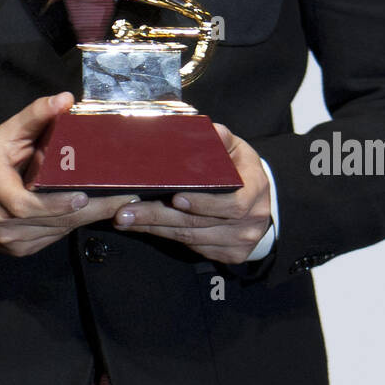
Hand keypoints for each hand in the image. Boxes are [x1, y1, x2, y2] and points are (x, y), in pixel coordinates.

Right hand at [0, 92, 139, 256]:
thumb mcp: (5, 134)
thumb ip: (34, 116)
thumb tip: (65, 99)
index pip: (26, 205)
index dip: (55, 205)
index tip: (83, 197)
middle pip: (50, 221)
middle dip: (89, 211)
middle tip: (123, 198)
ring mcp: (8, 241)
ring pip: (54, 233)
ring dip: (86, 220)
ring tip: (117, 204)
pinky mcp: (17, 250)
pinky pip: (50, 239)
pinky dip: (70, 226)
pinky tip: (91, 213)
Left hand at [112, 125, 271, 263]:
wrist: (257, 200)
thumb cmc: (239, 169)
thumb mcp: (235, 149)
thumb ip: (221, 140)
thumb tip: (211, 130)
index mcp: (255, 188)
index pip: (232, 203)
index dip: (203, 203)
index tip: (174, 197)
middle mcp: (253, 219)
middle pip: (201, 223)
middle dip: (159, 216)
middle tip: (127, 212)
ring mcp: (242, 240)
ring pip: (192, 238)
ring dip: (156, 228)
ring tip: (127, 219)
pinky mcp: (231, 254)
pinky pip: (194, 246)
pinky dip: (167, 236)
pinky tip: (145, 227)